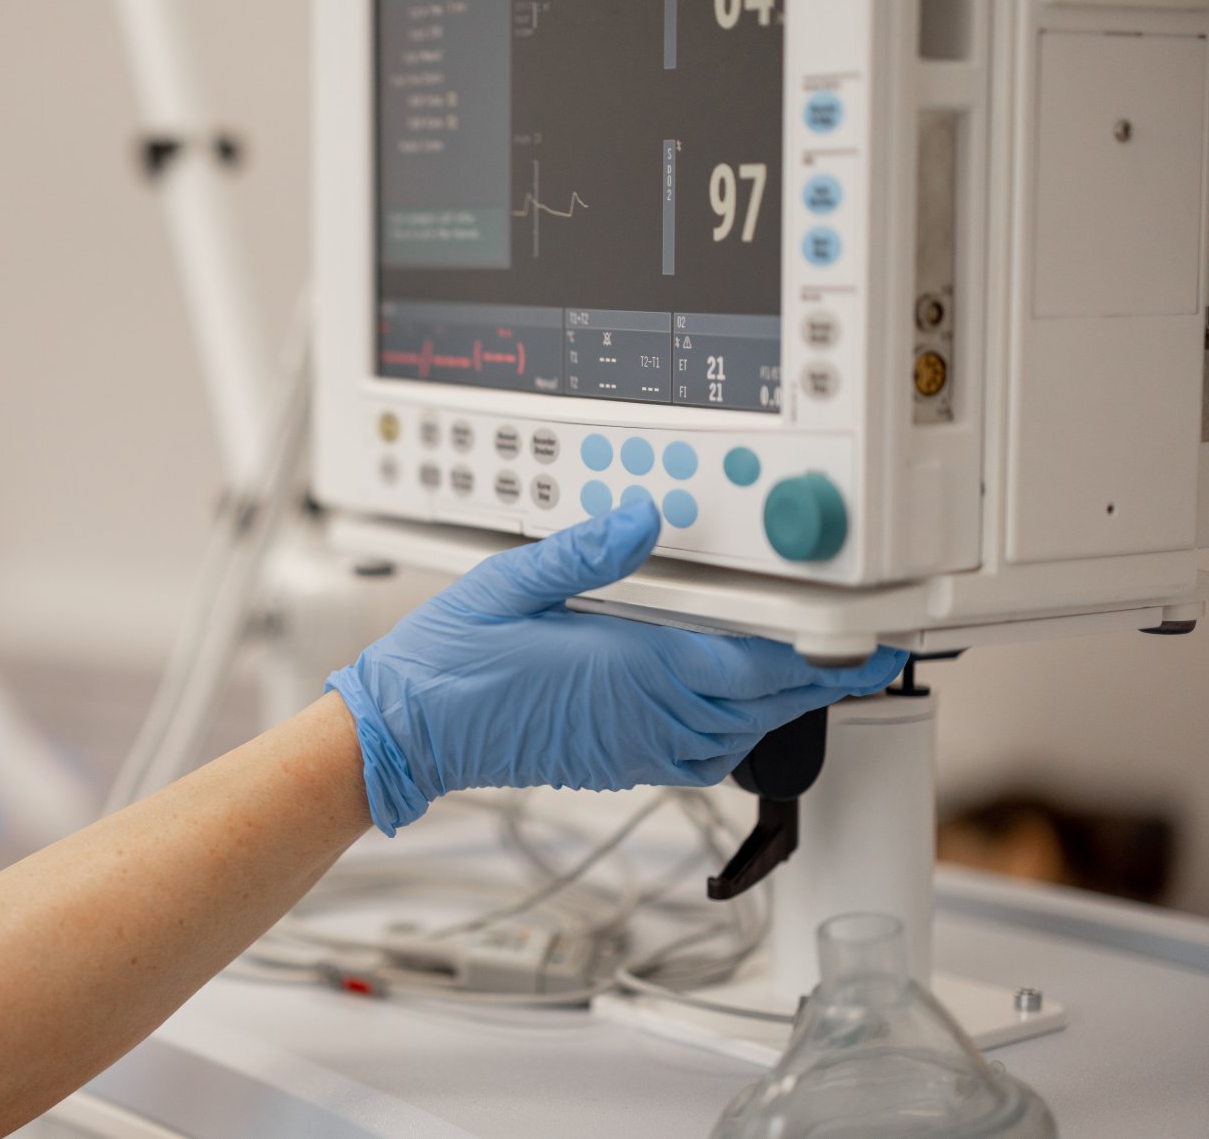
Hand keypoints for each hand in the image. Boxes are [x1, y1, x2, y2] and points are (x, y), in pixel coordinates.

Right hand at [326, 502, 907, 833]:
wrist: (409, 735)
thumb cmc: (448, 664)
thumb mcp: (507, 583)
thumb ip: (583, 552)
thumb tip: (643, 518)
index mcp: (630, 668)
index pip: (752, 663)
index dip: (818, 653)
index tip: (863, 639)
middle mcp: (643, 714)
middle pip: (761, 703)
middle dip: (821, 679)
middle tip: (869, 655)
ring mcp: (633, 744)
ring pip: (739, 733)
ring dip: (782, 709)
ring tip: (816, 676)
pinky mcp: (617, 759)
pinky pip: (701, 754)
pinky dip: (736, 732)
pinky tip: (736, 708)